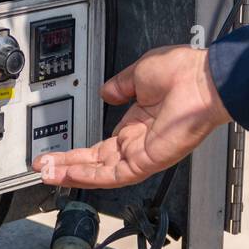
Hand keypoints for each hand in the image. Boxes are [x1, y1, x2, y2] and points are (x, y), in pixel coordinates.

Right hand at [33, 45, 230, 188]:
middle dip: (66, 165)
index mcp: (136, 122)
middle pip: (94, 162)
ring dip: (71, 173)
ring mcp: (142, 154)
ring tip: (46, 173)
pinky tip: (68, 174)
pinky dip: (88, 175)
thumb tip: (105, 91)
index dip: (77, 151)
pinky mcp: (147, 161)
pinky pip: (113, 175)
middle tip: (43, 167)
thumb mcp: (139, 73)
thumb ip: (119, 86)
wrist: (205, 80)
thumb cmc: (184, 73)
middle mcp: (137, 141)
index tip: (57, 152)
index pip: (101, 146)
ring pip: (99, 173)